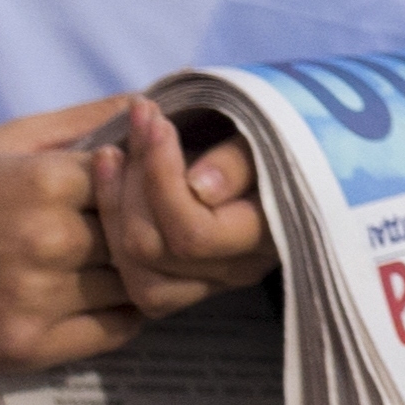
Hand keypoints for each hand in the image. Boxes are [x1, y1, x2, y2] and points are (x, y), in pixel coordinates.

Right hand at [0, 97, 186, 374]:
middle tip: (180, 234)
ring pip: (138, 287)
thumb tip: (152, 104)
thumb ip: (83, 122)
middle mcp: (44, 239)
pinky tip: (120, 299)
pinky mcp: (30, 346)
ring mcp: (37, 298)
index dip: (158, 185)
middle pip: (145, 238)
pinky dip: (131, 316)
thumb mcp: (5, 142)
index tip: (168, 189)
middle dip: (165, 234)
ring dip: (155, 278)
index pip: (141, 180)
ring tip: (154, 266)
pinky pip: (116, 331)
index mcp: (41, 181)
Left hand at [93, 103, 276, 320]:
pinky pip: (134, 277)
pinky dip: (112, 226)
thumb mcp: (272, 136)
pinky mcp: (183, 281)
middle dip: (134, 180)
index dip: (161, 178)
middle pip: (154, 251)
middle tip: (136, 122)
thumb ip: (240, 162)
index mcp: (268, 238)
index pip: (194, 234)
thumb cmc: (285, 137)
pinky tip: (109, 177)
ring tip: (113, 150)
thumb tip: (199, 188)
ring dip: (114, 205)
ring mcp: (209, 282)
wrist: (295, 150)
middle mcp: (238, 270)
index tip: (156, 122)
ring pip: (136, 271)